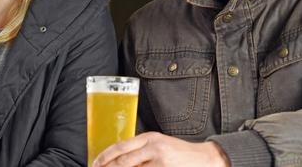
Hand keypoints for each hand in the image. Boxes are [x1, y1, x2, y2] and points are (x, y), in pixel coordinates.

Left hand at [92, 131, 229, 166]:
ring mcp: (160, 161)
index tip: (95, 164)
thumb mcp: (160, 145)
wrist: (205, 159)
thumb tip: (119, 160)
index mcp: (150, 138)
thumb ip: (141, 149)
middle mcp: (154, 147)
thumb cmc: (180, 153)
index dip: (104, 157)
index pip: (120, 147)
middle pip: (123, 161)